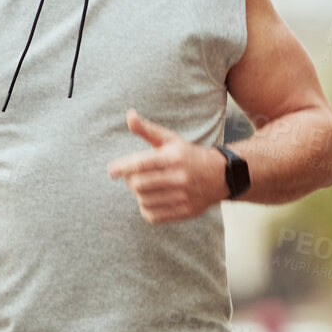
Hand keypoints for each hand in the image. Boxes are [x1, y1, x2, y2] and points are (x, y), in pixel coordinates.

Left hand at [106, 109, 224, 223]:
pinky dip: (146, 208)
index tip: (111, 171)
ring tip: (147, 187)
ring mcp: (182, 196)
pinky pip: (152, 216)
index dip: (122, 167)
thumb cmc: (187, 155)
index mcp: (173, 157)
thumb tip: (129, 115)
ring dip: (139, 194)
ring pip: (143, 200)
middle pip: (138, 185)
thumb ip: (147, 129)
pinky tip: (152, 199)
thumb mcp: (170, 139)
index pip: (140, 164)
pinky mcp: (184, 212)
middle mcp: (179, 177)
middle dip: (131, 180)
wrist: (220, 176)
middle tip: (135, 177)